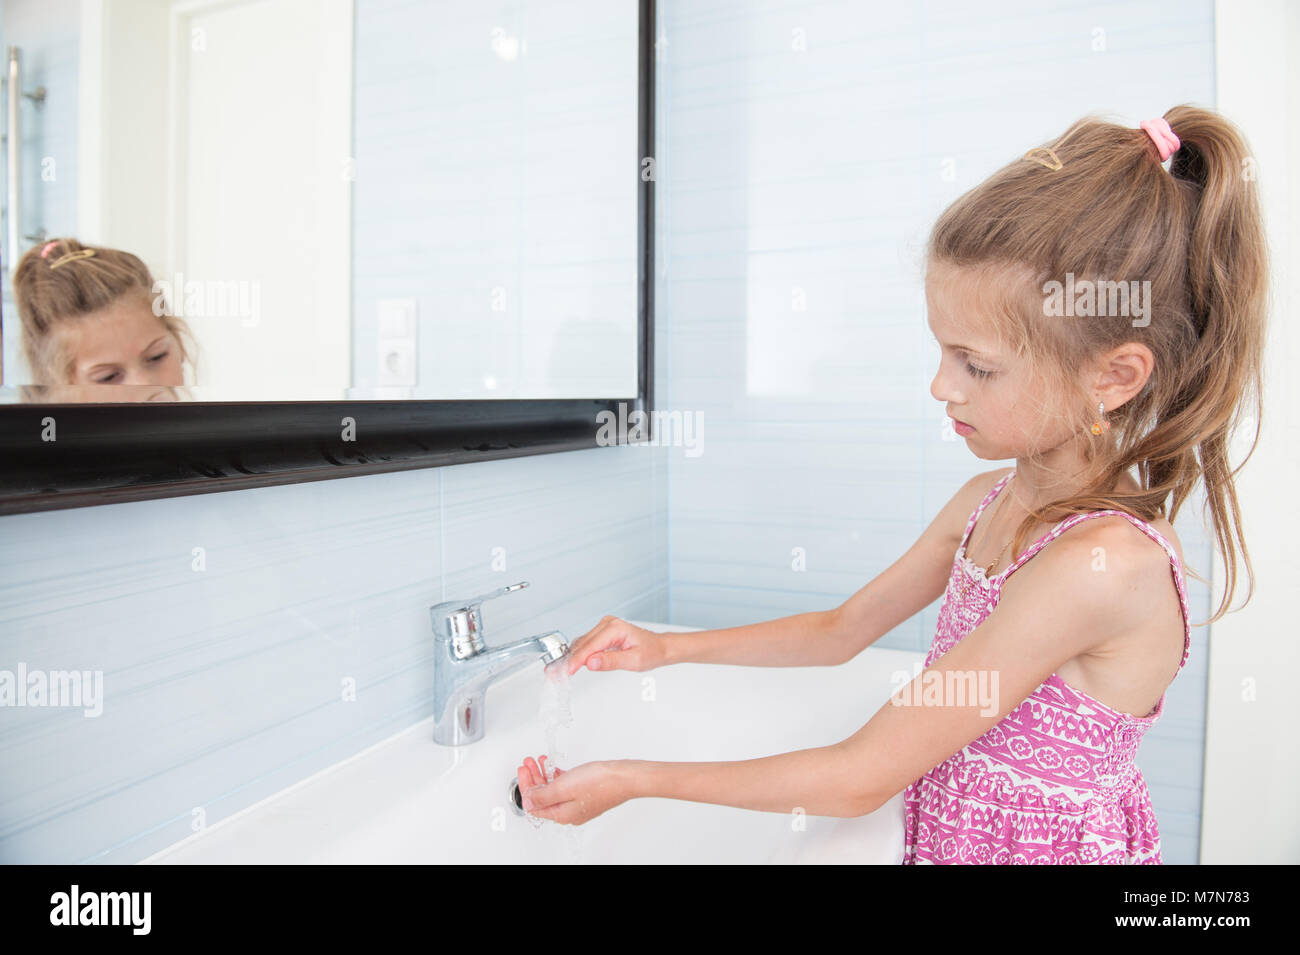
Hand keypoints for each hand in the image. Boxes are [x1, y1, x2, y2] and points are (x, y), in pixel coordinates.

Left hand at [516, 756, 632, 825]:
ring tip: (538, 761)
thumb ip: (543, 795)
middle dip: (533, 778)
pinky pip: (565, 787)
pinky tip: (554, 766)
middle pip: (543, 797)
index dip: (526, 786)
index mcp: (561, 814)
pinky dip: (556, 776)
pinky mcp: (586, 794)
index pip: (534, 804)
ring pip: (554, 790)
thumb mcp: (564, 787)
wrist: (624, 777)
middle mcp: (569, 812)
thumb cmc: (600, 782)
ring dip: (544, 775)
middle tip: (528, 763)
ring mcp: (578, 803)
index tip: (522, 770)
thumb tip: (528, 800)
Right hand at [563, 615, 665, 675]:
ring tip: (561, 672)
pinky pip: (586, 643)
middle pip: (582, 644)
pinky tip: (572, 665)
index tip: (565, 672)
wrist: (659, 647)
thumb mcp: (634, 661)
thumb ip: (611, 662)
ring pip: (581, 644)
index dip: (575, 661)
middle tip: (555, 675)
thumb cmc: (651, 652)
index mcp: (615, 628)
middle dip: (569, 661)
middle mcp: (607, 624)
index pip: (589, 647)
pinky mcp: (602, 632)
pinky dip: (578, 654)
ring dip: (572, 658)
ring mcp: (603, 626)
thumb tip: (591, 663)